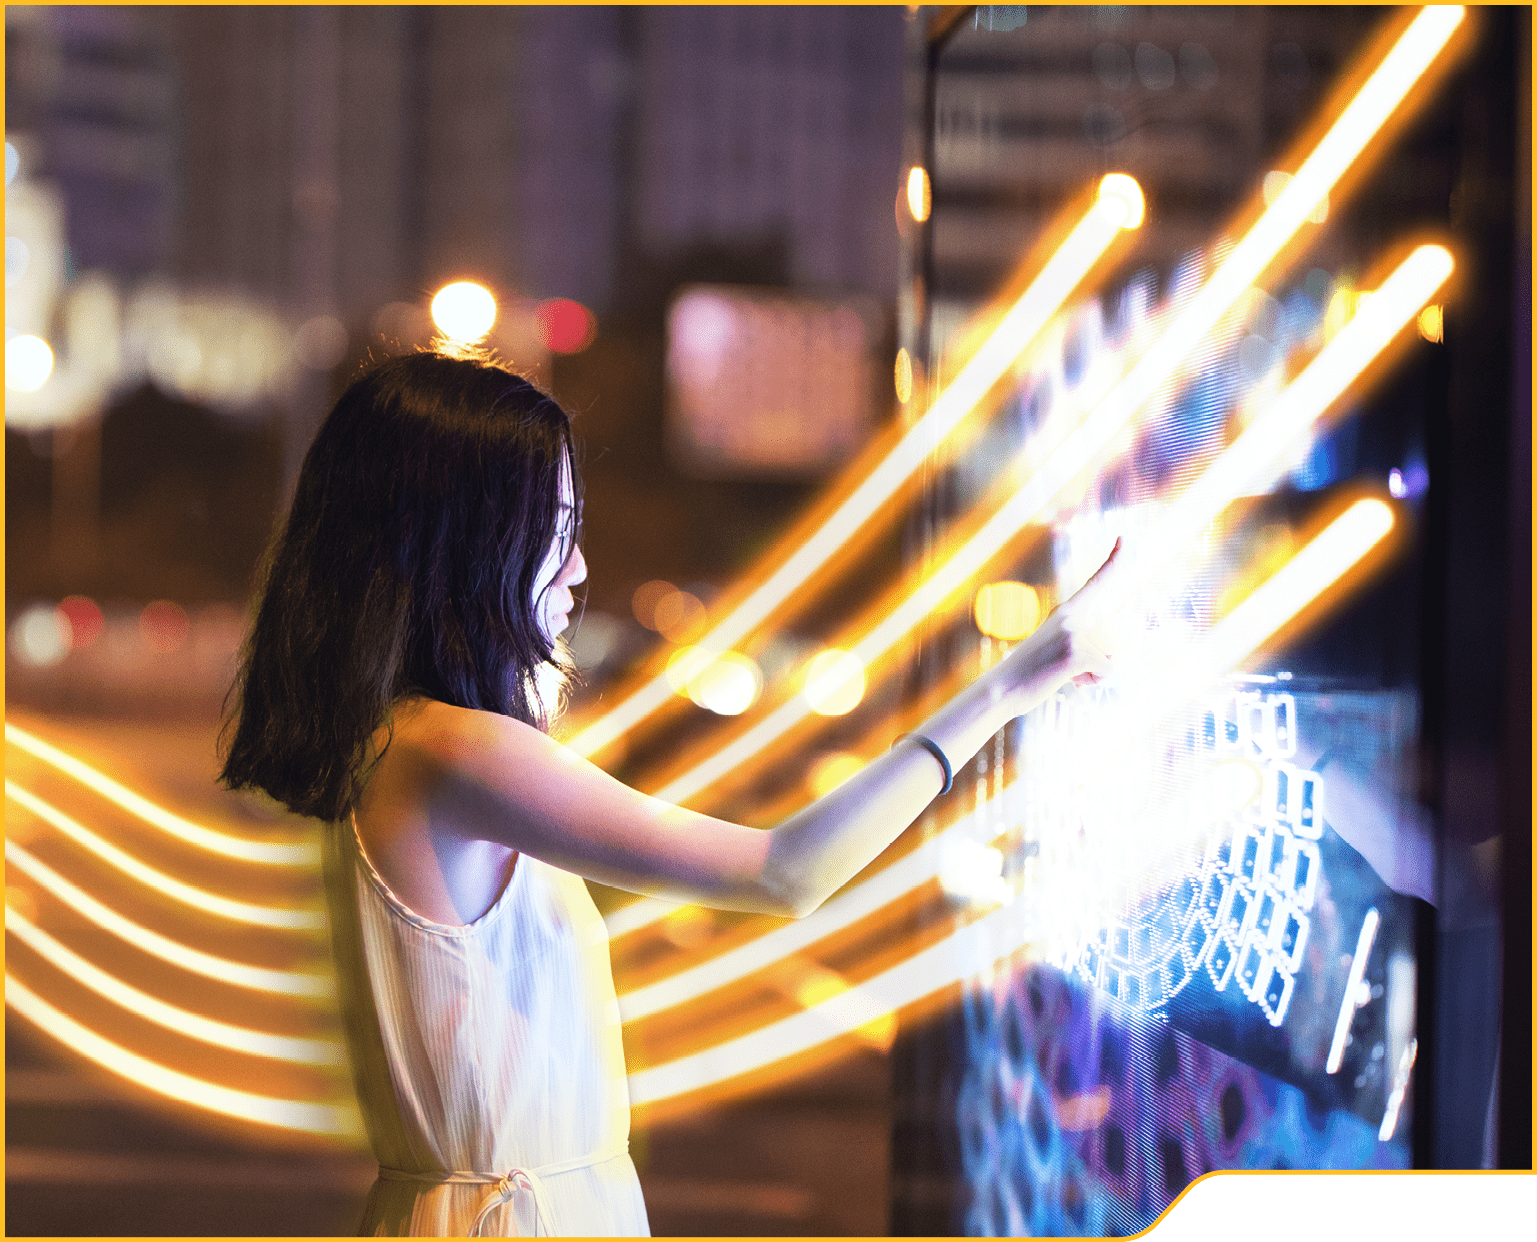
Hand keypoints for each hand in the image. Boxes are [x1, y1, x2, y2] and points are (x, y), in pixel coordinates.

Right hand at [993, 538, 1119, 711]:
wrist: (1001, 689)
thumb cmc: (1029, 673)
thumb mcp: (1055, 648)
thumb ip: (1082, 646)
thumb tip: (1114, 660)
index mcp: (1065, 611)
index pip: (1096, 582)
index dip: (1115, 560)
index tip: (1124, 538)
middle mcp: (1070, 616)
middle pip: (1114, 636)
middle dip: (1102, 661)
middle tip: (1067, 667)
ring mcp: (1073, 632)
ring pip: (1110, 658)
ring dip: (1093, 673)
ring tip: (1062, 674)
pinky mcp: (1077, 653)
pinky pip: (1106, 670)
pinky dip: (1093, 681)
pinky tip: (1070, 680)